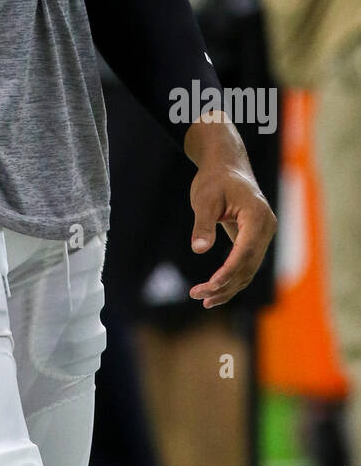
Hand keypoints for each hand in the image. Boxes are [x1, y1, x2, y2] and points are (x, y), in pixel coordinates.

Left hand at [185, 119, 276, 306]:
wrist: (227, 165)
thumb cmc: (215, 179)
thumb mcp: (204, 198)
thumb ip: (203, 223)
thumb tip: (198, 249)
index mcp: (257, 215)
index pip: (245, 251)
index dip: (228, 271)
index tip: (209, 286)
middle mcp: (266, 227)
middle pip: (248, 265)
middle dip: (225, 284)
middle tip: (198, 295)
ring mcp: (264, 235)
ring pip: (249, 270)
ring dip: (228, 287)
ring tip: (203, 300)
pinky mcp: (256, 240)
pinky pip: (246, 264)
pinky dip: (232, 278)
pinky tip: (215, 290)